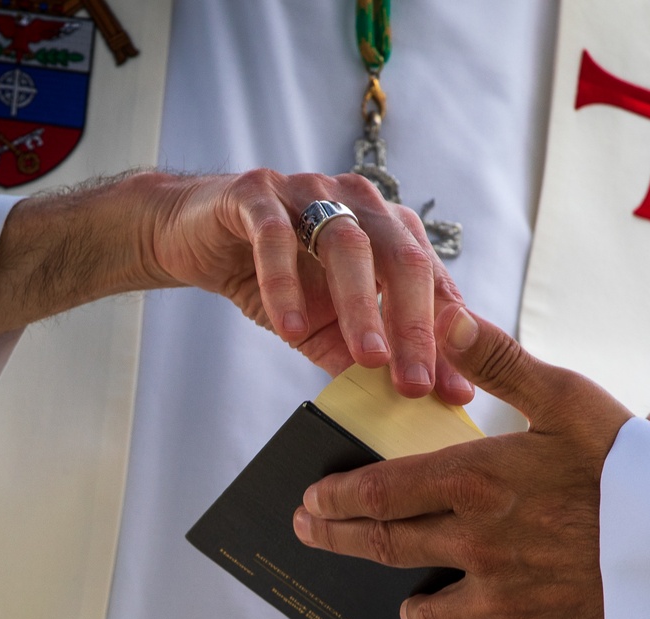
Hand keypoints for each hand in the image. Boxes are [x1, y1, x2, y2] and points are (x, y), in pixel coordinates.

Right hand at [0, 169, 472, 402]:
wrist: (197, 238)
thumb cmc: (273, 276)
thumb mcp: (323, 326)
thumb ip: (361, 353)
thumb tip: (408, 396)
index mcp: (386, 230)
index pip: (428, 282)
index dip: (444, 337)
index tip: (453, 391)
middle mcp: (357, 202)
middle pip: (402, 259)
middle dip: (414, 326)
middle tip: (415, 383)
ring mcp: (307, 191)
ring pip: (347, 244)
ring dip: (362, 306)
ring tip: (367, 360)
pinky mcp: (255, 195)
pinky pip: (275, 237)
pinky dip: (285, 284)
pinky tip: (289, 328)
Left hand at [293, 308, 631, 618]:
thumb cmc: (630, 464)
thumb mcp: (567, 396)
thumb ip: (498, 361)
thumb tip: (443, 319)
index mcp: (476, 483)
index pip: (379, 494)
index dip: (334, 499)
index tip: (308, 503)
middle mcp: (477, 545)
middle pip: (384, 549)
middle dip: (336, 541)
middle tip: (309, 537)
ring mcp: (506, 597)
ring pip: (432, 614)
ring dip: (412, 605)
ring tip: (407, 599)